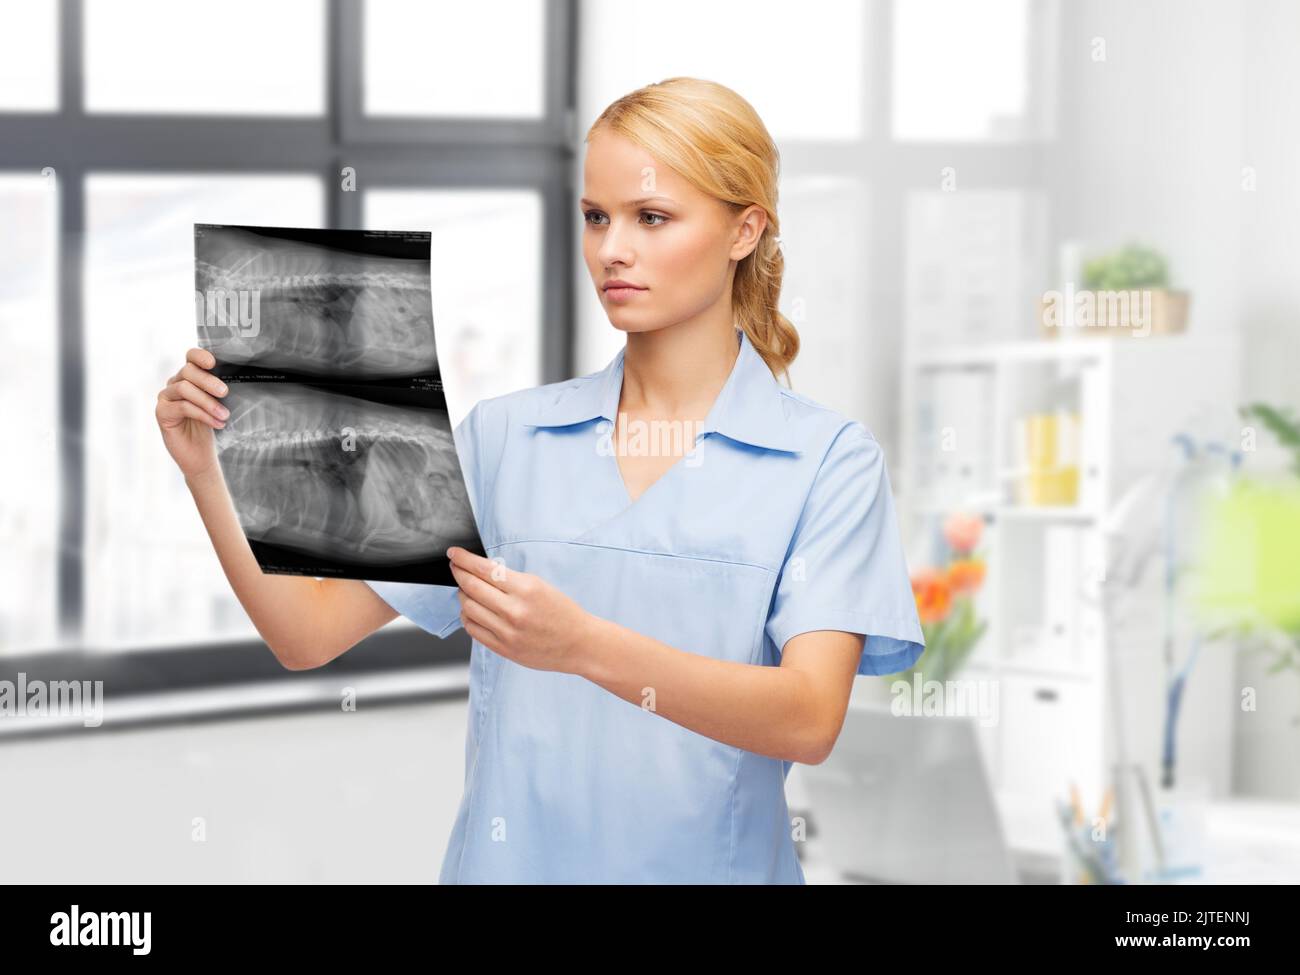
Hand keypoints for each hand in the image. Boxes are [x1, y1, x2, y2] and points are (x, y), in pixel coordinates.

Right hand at [156, 347, 229, 480]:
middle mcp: (175, 383)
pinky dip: (203, 414)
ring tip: (224, 415)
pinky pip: (182, 407)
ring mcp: (166, 397)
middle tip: (225, 392)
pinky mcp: (162, 413)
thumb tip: (233, 379)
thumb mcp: (218, 404)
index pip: (190, 357)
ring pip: (184, 388)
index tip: (213, 363)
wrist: (201, 454)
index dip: (199, 356)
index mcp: (190, 377)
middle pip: (187, 371)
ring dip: (208, 402)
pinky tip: (217, 423)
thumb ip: (219, 390)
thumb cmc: (210, 426)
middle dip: (208, 381)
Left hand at [447, 546, 598, 674]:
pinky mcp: (504, 648)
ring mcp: (507, 632)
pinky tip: (472, 610)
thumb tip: (480, 572)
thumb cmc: (562, 613)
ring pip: (468, 608)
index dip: (464, 559)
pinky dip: (468, 617)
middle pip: (471, 587)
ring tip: (466, 590)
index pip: (484, 569)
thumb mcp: (540, 585)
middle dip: (458, 573)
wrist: (579, 644)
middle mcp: (514, 610)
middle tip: (454, 567)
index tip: (454, 553)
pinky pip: (473, 629)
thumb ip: (510, 580)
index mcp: (526, 589)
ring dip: (463, 596)